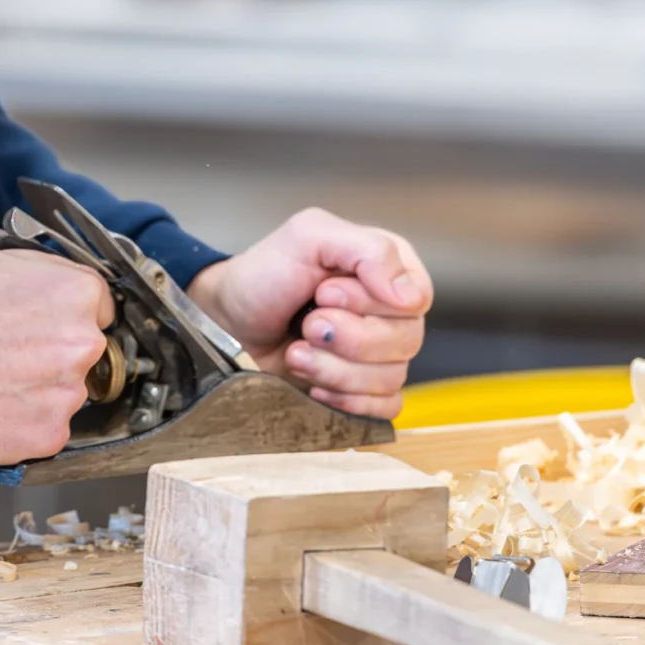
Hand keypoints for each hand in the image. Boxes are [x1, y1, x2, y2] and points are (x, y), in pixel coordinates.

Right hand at [0, 224, 112, 463]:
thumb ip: (18, 253)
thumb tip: (19, 258)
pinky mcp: (48, 435)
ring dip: (40, 389)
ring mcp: (68, 394)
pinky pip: (46, 428)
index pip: (97, 306)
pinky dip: (24, 422)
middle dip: (55, 351)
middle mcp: (84, 343)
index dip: (66, 312)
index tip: (46, 321)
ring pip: (65, 392)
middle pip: (85, 351)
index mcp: (79, 291)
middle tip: (12, 352)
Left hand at [187, 207, 431, 421]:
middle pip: (406, 340)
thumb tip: (409, 295)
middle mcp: (390, 310)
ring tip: (297, 351)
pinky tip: (315, 385)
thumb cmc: (264, 276)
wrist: (227, 324)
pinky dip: (346, 400)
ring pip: (393, 376)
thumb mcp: (308, 236)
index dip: (369, 303)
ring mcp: (379, 354)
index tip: (323, 293)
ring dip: (335, 369)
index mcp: (388, 267)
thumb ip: (367, 249)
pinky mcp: (364, 391)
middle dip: (346, 337)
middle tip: (306, 324)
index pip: (416, 297)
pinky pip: (385, 407)